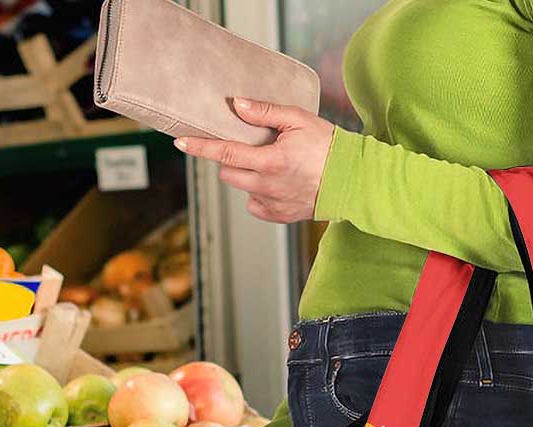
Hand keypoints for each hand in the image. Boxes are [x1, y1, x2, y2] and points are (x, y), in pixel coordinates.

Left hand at [173, 97, 334, 222]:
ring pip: (242, 188)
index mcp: (270, 161)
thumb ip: (264, 112)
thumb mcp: (298, 119)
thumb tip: (236, 105)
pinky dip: (259, 193)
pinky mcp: (279, 216)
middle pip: (228, 173)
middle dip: (229, 159)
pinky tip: (276, 183)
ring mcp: (272, 204)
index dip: (200, 147)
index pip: (225, 153)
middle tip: (248, 147)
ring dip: (246, 175)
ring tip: (269, 164)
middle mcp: (267, 186)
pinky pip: (255, 205)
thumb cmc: (328, 146)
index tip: (181, 143)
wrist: (352, 181)